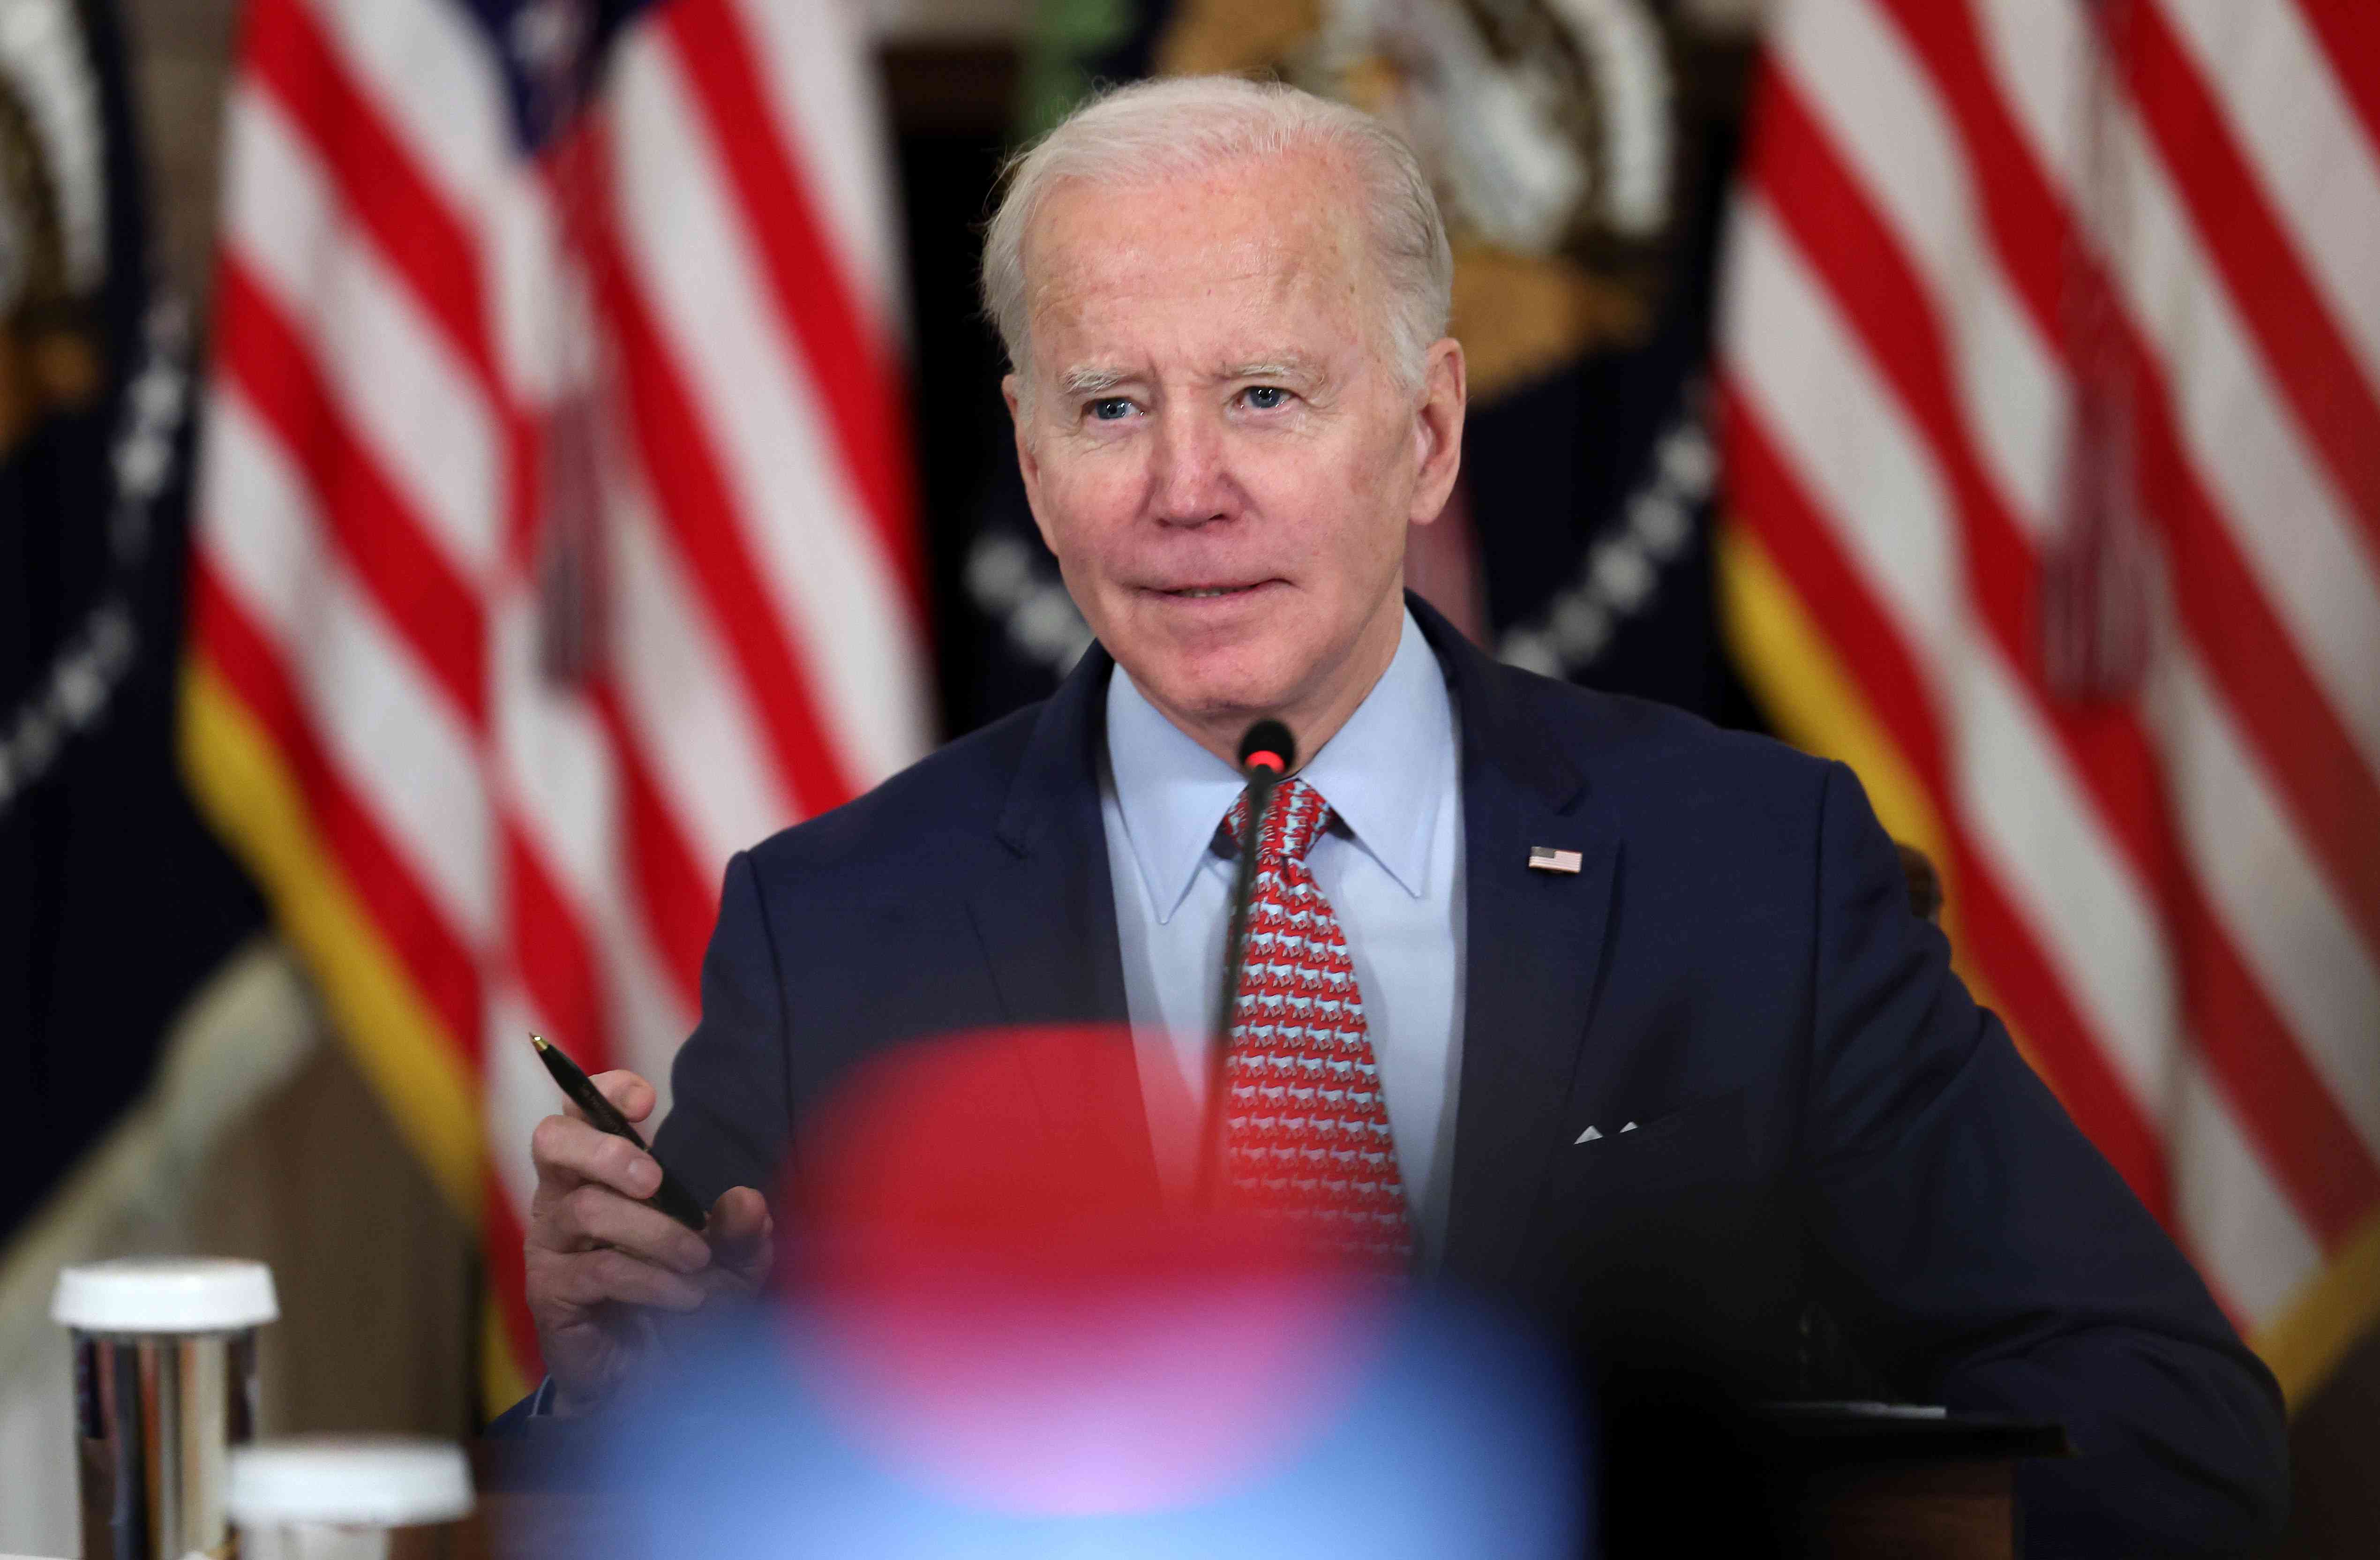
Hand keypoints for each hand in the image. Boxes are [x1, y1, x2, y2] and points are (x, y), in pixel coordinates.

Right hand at [523, 1070, 773, 1415]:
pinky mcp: (550, 1293)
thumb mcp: (734, 1265)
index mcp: (601, 1175)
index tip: (645, 1099)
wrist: (663, 1384)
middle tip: (656, 1178)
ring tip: (697, 1261)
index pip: (580, 1112)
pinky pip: (596, 1269)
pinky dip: (649, 1279)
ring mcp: (552, 1246)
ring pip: (585, 1209)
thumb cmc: (690, 1304)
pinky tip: (684, 1295)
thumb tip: (748, 1200)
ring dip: (652, 1231)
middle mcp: (565, 1199)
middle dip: (606, 1150)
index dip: (603, 1092)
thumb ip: (742, 1231)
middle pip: (553, 1141)